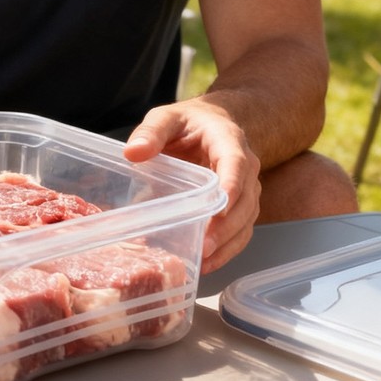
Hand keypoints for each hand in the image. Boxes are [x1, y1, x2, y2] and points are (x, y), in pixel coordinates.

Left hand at [122, 98, 261, 274]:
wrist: (211, 123)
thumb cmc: (188, 122)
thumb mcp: (166, 117)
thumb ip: (151, 132)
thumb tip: (133, 152)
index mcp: (228, 140)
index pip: (236, 164)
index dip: (231, 187)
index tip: (219, 209)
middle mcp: (246, 166)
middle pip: (245, 200)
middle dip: (226, 226)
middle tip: (204, 246)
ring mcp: (247, 188)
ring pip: (247, 219)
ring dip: (228, 243)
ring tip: (204, 261)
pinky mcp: (241, 205)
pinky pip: (242, 230)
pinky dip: (228, 248)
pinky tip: (209, 262)